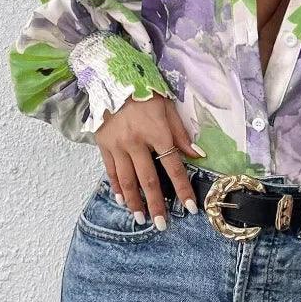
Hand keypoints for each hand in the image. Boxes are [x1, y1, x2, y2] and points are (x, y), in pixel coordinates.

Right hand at [94, 94, 204, 228]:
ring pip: (127, 180)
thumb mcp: (169, 108)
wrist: (113, 77)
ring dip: (134, 202)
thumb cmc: (146, 92)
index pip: (173, 167)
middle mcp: (136, 142)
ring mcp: (117, 145)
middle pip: (148, 180)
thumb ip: (181, 134)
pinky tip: (122, 199)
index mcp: (157, 133)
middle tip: (160, 225)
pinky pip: (110, 170)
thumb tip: (197, 155)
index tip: (189, 208)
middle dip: (156, 204)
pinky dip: (116, 187)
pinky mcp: (103, 144)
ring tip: (141, 218)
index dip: (182, 189)